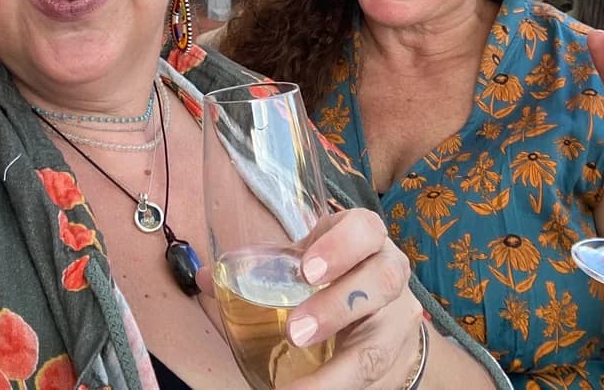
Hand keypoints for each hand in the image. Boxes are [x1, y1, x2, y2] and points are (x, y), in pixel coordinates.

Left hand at [277, 208, 425, 388]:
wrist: (377, 301)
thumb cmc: (332, 272)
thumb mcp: (304, 260)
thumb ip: (260, 268)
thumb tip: (206, 280)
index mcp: (366, 237)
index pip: (365, 229)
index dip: (341, 246)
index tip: (307, 270)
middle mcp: (391, 271)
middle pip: (382, 282)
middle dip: (337, 307)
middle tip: (294, 332)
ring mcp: (398, 316)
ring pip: (382, 341)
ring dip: (339, 371)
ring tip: (298, 389)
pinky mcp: (398, 356)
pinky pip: (377, 380)